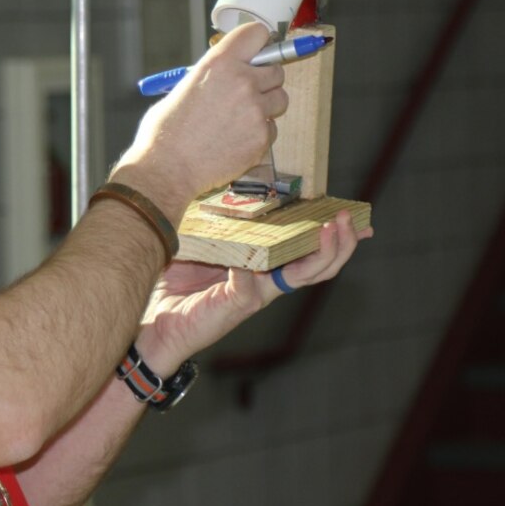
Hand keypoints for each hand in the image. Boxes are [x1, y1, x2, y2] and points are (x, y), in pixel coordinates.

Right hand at [112, 23, 288, 220]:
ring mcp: (256, 110)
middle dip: (265, 80)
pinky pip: (272, 129)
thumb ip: (211, 77)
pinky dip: (259, 134)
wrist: (167, 169)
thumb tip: (225, 76)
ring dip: (266, 106)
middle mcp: (243, 82)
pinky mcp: (262, 137)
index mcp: (220, 63)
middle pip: (276, 69)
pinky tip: (236, 141)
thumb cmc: (165, 132)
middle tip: (247, 92)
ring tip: (241, 119)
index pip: (257, 34)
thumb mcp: (183, 88)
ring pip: (280, 99)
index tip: (257, 52)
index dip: (258, 43)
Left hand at [135, 210, 373, 374]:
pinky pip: (252, 285)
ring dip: (320, 252)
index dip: (331, 236)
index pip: (305, 250)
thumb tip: (224, 185)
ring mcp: (255, 294)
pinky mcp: (236, 305)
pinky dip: (252, 267)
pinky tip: (248, 256)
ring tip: (327, 229)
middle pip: (318, 266)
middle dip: (339, 242)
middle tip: (346, 217)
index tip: (353, 216)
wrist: (151, 321)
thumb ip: (216, 223)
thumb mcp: (199, 241)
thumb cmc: (171, 280)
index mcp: (261, 266)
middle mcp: (265, 281)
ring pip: (302, 276)